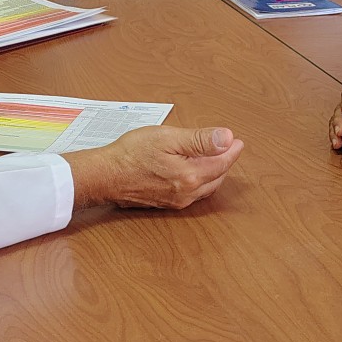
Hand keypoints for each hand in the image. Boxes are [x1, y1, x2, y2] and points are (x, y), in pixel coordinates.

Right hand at [65, 126, 243, 209]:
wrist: (104, 176)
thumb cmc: (131, 154)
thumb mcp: (167, 138)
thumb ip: (199, 140)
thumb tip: (226, 138)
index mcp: (190, 176)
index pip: (221, 163)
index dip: (231, 151)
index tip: (237, 141)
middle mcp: (186, 193)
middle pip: (216, 177)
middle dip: (225, 162)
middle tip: (231, 148)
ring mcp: (176, 201)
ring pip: (205, 187)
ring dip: (214, 173)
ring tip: (218, 159)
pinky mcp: (166, 203)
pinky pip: (192, 193)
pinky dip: (201, 181)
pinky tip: (197, 173)